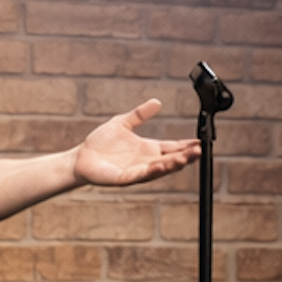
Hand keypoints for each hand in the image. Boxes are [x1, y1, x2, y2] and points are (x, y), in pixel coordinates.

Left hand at [72, 98, 202, 186]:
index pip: (172, 147)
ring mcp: (137, 171)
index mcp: (148, 148)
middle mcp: (146, 161)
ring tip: (187, 158)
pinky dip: (153, 171)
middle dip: (186, 156)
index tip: (200, 141)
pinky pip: (142, 175)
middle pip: (171, 159)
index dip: (186, 145)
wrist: (80, 158)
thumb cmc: (100, 143)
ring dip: (174, 164)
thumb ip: (139, 114)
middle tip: (200, 150)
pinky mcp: (125, 178)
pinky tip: (161, 165)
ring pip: (161, 169)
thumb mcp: (122, 122)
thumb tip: (157, 102)